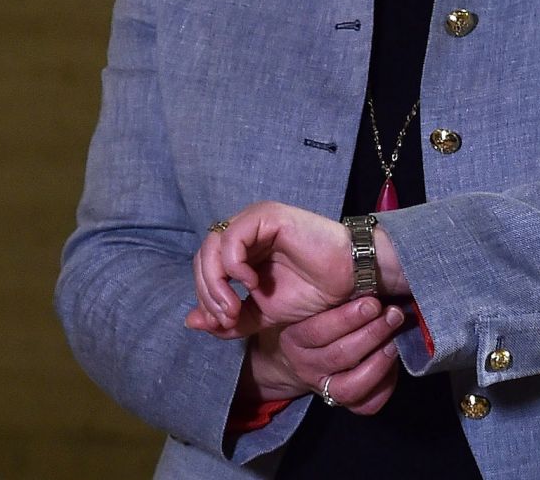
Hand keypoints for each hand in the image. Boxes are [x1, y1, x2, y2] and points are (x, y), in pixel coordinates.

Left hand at [186, 202, 352, 336]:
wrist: (348, 281)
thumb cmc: (311, 292)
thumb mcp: (262, 314)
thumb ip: (229, 319)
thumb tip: (191, 322)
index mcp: (240, 250)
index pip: (203, 270)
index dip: (205, 298)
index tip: (224, 324)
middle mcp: (244, 231)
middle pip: (202, 257)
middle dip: (208, 293)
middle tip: (228, 317)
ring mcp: (254, 220)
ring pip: (212, 245)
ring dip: (216, 282)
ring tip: (235, 306)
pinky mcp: (267, 215)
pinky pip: (233, 236)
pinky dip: (234, 264)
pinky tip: (252, 283)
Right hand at [242, 298, 403, 414]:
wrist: (298, 353)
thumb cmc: (316, 314)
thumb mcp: (314, 302)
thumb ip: (333, 293)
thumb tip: (367, 269)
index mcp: (294, 337)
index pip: (319, 330)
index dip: (349, 317)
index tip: (374, 302)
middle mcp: (304, 365)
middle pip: (340, 355)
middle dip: (372, 333)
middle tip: (394, 315)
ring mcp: (322, 388)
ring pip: (351, 386)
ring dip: (379, 362)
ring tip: (395, 341)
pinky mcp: (342, 403)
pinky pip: (365, 405)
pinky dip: (384, 387)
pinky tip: (394, 365)